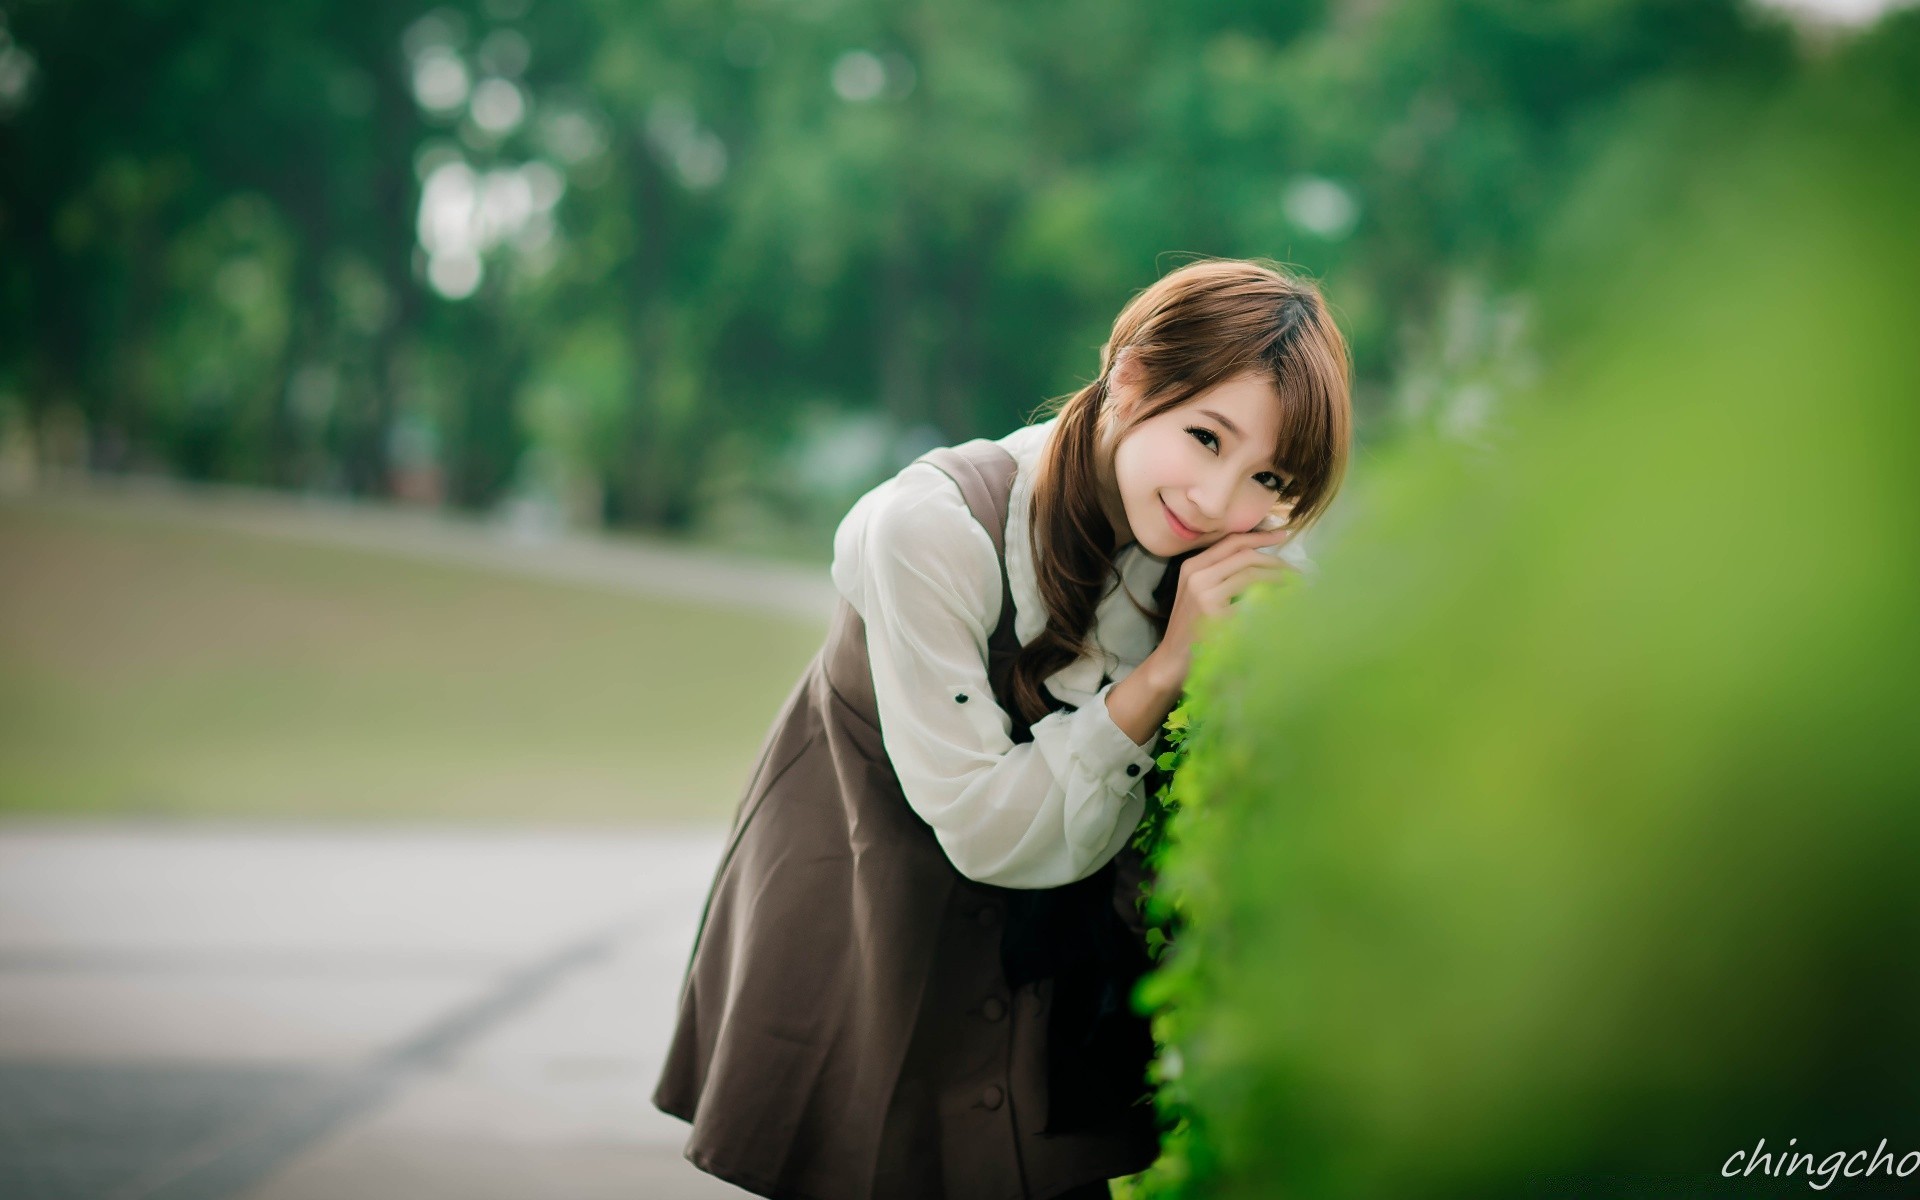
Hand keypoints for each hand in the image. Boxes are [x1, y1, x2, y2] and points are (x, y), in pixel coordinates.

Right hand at [1144, 527, 1299, 691]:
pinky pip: (1252, 601)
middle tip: (1296, 571)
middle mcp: (1197, 575)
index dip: (1260, 536)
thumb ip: (1221, 575)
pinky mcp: (1215, 616)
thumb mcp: (1198, 593)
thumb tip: (1261, 564)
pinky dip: (1271, 600)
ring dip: (1278, 578)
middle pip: (1245, 555)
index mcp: (1193, 566)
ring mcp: (1204, 594)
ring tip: (1294, 586)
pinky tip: (1283, 605)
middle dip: (1275, 560)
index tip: (1282, 535)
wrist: (1172, 661)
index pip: (1232, 542)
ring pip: (1251, 573)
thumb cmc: (1190, 629)